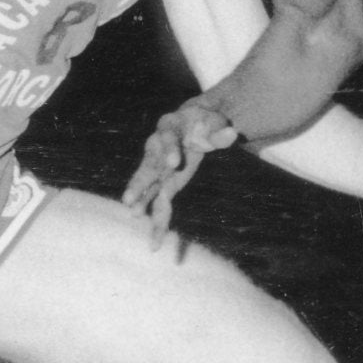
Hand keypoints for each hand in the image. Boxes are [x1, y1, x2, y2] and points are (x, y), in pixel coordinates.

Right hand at [121, 98, 237, 242]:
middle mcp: (156, 146)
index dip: (169, 150)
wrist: (192, 124)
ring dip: (141, 200)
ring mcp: (158, 166)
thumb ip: (221, 133)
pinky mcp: (164, 181)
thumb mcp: (215, 122)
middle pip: (148, 166)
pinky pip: (158, 200)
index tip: (174, 164)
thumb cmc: (203, 122)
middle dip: (139, 183)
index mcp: (170, 127)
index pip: (167, 138)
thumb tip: (233, 134)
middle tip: (129, 199)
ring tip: (134, 214)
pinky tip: (155, 239)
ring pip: (148, 185)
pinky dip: (157, 218)